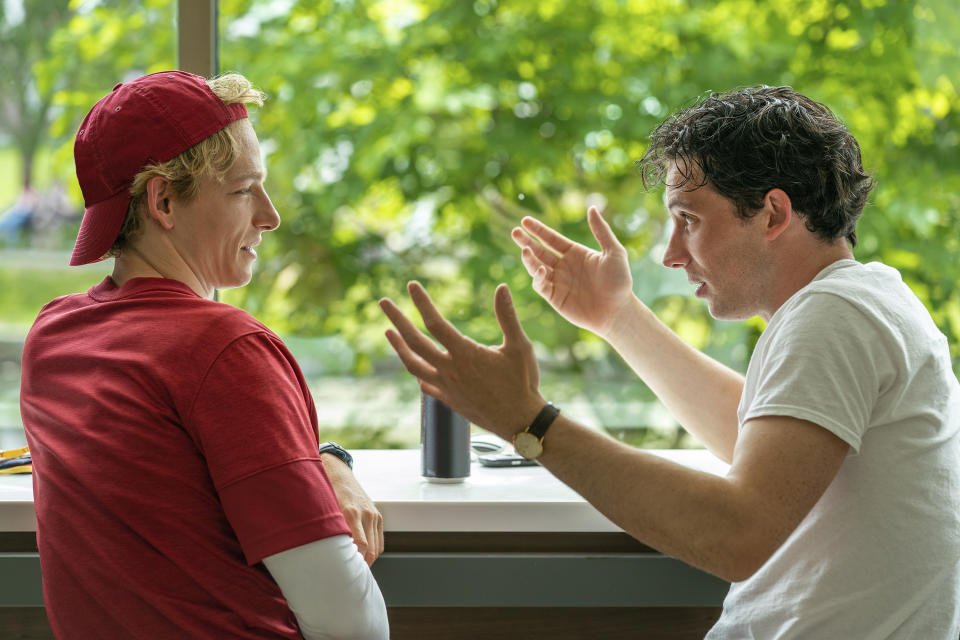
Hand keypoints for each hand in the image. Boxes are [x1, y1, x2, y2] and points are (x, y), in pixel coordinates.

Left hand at [320, 454, 383, 565]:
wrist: (339, 474)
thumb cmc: (327, 493)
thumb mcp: (325, 511)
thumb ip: (329, 531)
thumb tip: (327, 555)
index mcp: (351, 512)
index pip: (360, 545)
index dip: (354, 561)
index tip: (345, 572)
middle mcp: (365, 514)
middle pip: (370, 549)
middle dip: (361, 565)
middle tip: (349, 577)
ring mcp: (374, 514)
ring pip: (376, 548)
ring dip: (368, 560)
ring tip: (355, 570)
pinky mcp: (378, 516)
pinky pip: (379, 541)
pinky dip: (373, 551)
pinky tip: (361, 557)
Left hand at [378, 282, 545, 440]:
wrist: (519, 421)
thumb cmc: (522, 382)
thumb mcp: (519, 346)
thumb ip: (507, 316)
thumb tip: (502, 288)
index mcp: (465, 354)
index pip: (435, 323)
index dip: (422, 303)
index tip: (412, 286)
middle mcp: (450, 370)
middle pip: (415, 341)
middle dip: (397, 319)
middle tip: (383, 302)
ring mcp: (446, 387)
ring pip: (413, 365)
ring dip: (398, 347)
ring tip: (388, 332)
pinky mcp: (449, 400)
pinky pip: (425, 384)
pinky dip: (417, 372)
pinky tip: (415, 365)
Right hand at [512, 206, 633, 337]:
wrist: (618, 311)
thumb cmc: (620, 281)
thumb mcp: (614, 252)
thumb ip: (601, 230)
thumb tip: (592, 208)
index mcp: (574, 253)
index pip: (551, 239)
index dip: (538, 230)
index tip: (525, 221)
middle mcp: (563, 266)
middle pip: (539, 251)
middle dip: (526, 242)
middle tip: (515, 232)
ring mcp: (558, 282)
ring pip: (537, 267)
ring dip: (529, 259)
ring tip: (524, 250)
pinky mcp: (555, 298)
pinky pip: (541, 285)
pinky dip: (538, 277)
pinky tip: (542, 269)